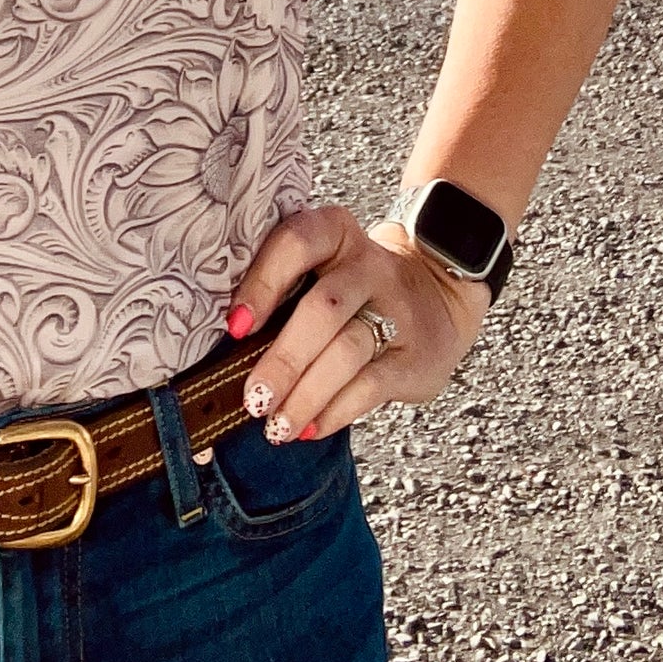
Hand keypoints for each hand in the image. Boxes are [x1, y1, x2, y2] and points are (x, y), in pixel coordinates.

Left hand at [226, 203, 492, 442]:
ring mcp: (398, 310)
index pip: (297, 243)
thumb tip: (225, 351)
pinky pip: (372, 385)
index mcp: (335, 233)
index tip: (236, 326)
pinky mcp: (416, 355)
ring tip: (276, 425)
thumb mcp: (322, 267)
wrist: (437, 293)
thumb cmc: (350, 288)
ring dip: (306, 394)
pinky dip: (336, 410)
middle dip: (284, 360)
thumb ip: (281, 292)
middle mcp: (369, 265)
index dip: (263, 282)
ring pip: (347, 351)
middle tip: (254, 399)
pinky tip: (309, 428)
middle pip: (323, 308)